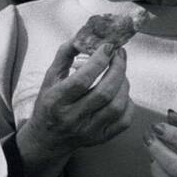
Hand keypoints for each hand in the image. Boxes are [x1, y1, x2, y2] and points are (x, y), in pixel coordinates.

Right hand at [23, 39, 132, 157]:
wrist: (47, 140)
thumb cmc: (49, 105)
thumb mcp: (49, 78)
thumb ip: (64, 55)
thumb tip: (83, 36)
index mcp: (56, 101)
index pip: (82, 80)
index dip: (99, 61)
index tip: (108, 47)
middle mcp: (72, 118)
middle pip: (104, 93)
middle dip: (117, 69)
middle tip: (119, 55)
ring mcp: (89, 130)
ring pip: (117, 106)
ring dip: (124, 84)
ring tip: (120, 73)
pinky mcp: (100, 138)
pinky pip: (124, 121)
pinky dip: (128, 103)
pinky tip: (121, 93)